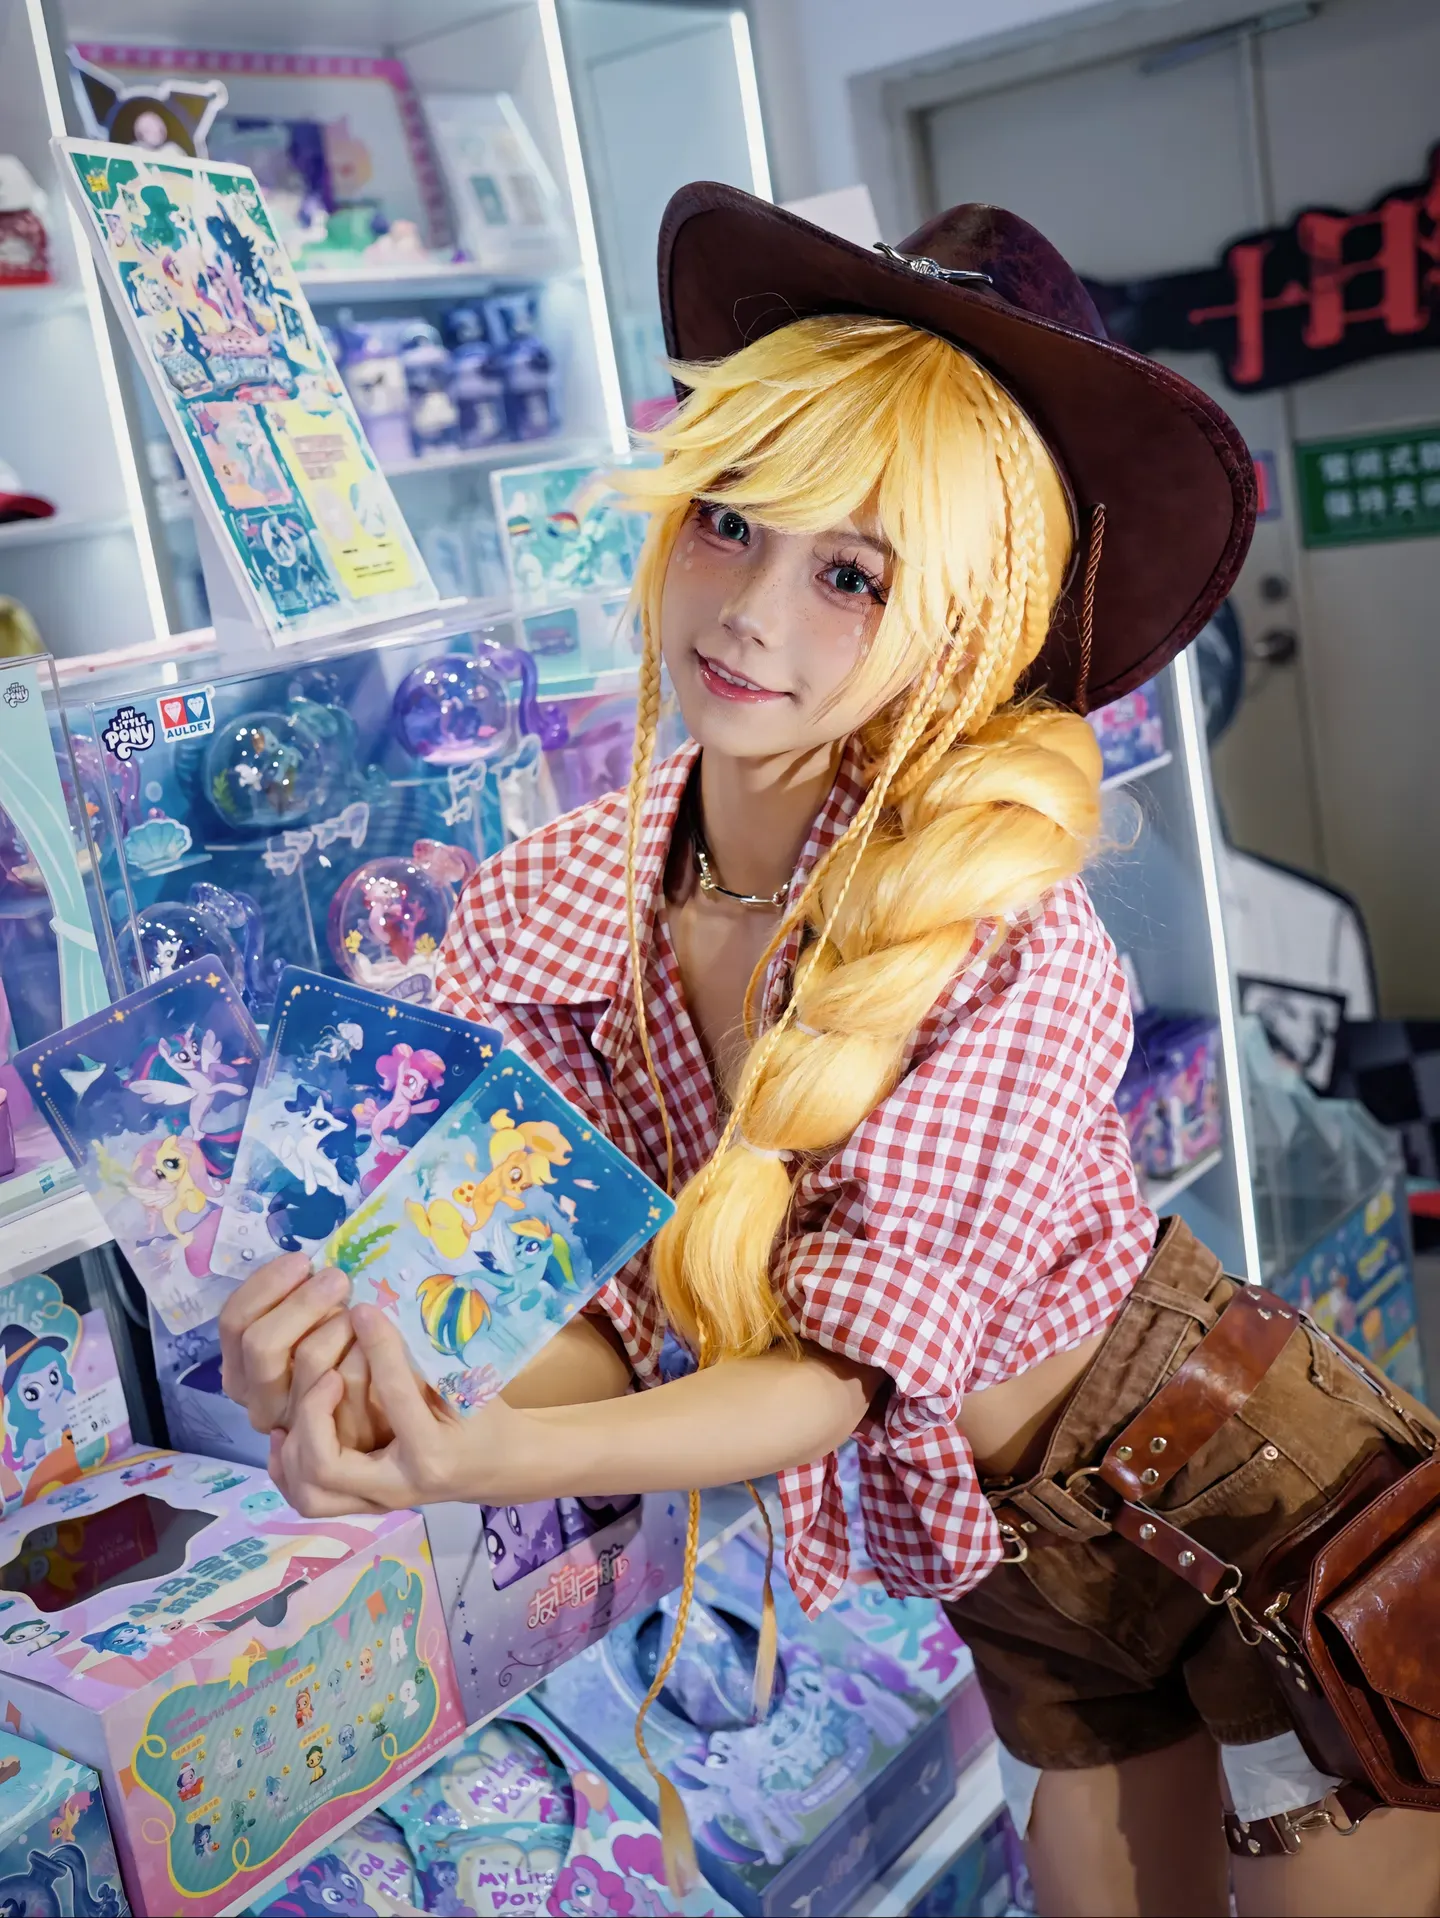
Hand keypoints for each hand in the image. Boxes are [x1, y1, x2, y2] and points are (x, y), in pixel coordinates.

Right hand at [218, 1257, 386, 1450]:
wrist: (378, 1422)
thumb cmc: (337, 1357)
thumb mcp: (305, 1328)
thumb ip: (293, 1305)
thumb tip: (305, 1265)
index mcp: (239, 1368)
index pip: (233, 1322)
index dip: (264, 1285)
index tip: (301, 1261)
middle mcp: (255, 1399)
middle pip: (261, 1341)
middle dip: (301, 1303)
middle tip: (336, 1279)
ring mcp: (289, 1418)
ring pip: (306, 1358)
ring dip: (335, 1324)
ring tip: (357, 1312)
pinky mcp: (326, 1431)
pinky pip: (342, 1380)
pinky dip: (359, 1350)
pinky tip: (371, 1340)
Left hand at [269, 1304, 523, 1516]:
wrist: (498, 1467)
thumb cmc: (484, 1419)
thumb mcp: (469, 1386)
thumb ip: (423, 1360)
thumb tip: (377, 1313)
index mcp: (432, 1454)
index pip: (395, 1397)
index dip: (378, 1347)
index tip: (364, 1311)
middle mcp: (397, 1488)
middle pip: (326, 1464)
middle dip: (313, 1413)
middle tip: (326, 1373)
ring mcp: (375, 1503)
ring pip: (308, 1491)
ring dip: (295, 1443)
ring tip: (302, 1401)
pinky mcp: (362, 1505)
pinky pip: (309, 1498)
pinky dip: (288, 1466)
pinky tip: (285, 1431)